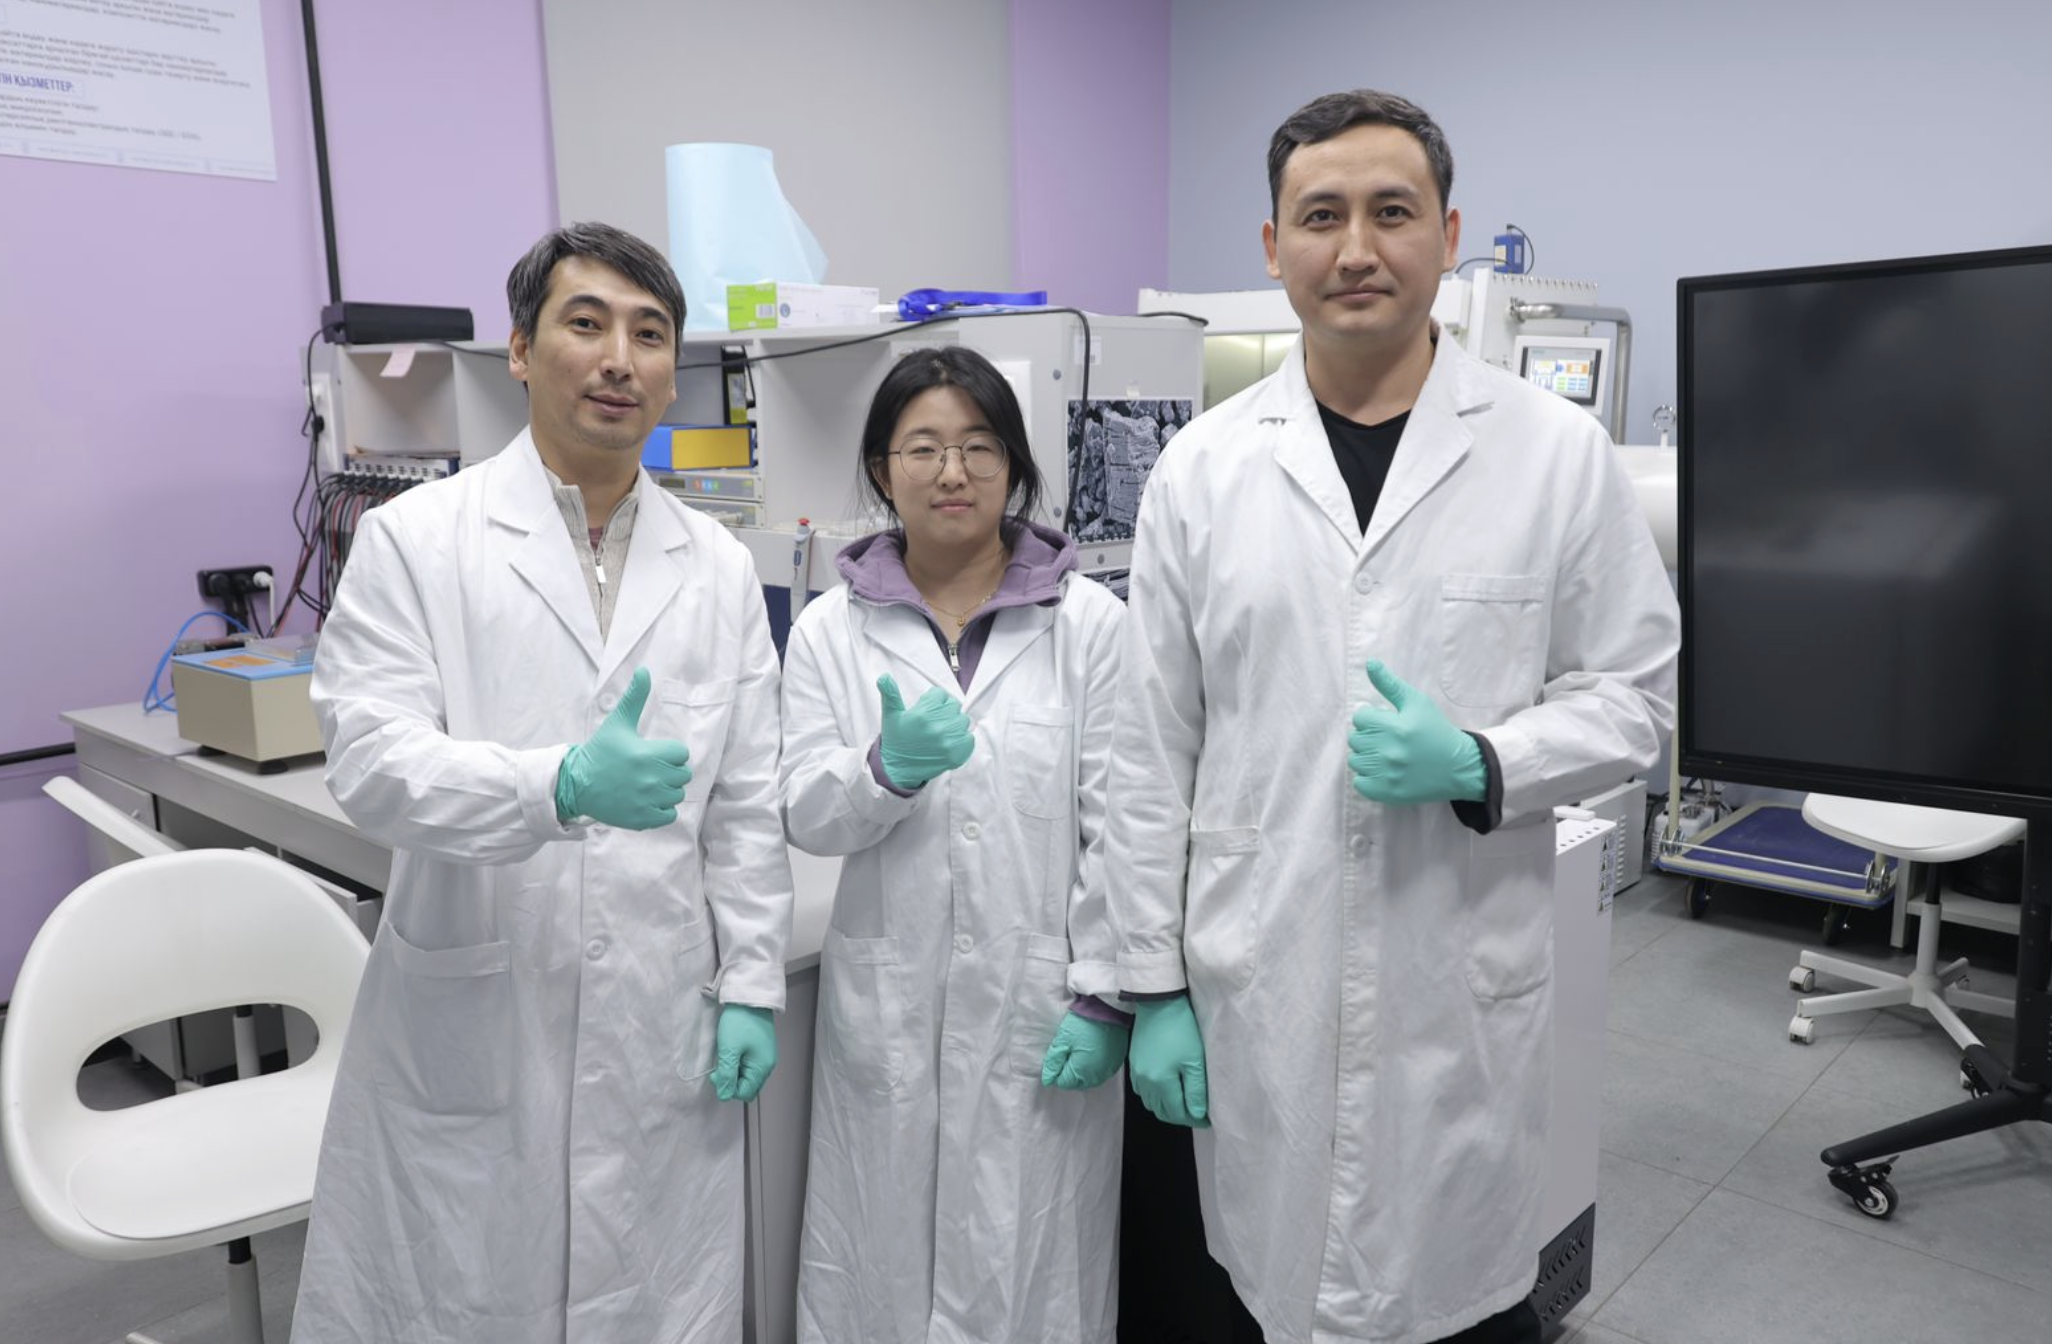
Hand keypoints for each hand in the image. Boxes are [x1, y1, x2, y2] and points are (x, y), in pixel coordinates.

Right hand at [555, 667, 692, 827]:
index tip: (653, 754)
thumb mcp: (617, 723)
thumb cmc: (599, 752)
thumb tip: (645, 670)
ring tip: (647, 785)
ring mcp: (646, 801)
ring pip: (677, 795)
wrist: (577, 784)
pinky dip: (662, 810)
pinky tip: (647, 800)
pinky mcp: (642, 819)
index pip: (681, 754)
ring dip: (667, 791)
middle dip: (670, 771)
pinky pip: (669, 815)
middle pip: (683, 775)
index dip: (670, 753)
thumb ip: (635, 697)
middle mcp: (650, 779)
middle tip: (650, 770)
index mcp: (647, 754)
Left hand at [710, 1004, 776, 1101]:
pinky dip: (739, 1062)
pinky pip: (749, 1064)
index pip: (744, 1093)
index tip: (717, 1073)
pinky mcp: (761, 1048)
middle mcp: (767, 1065)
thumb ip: (726, 1076)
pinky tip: (732, 1051)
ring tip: (725, 1056)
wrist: (748, 997)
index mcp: (762, 1067)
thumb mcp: (729, 1050)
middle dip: (731, 1081)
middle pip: (747, 1086)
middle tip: (719, 1067)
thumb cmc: (740, 1021)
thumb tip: (724, 1095)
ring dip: (734, 1071)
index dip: (728, 1088)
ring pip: (747, 1075)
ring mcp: (765, 1056)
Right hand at [876, 674, 973, 788]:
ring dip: (954, 723)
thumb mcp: (891, 715)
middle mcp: (937, 727)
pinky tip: (948, 741)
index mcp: (922, 714)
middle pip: (954, 705)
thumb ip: (890, 694)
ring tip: (940, 731)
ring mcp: (948, 742)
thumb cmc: (896, 740)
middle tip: (933, 720)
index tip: (927, 708)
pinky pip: (969, 738)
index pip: (940, 694)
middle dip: (944, 710)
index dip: (933, 700)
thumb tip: (884, 677)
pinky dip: (961, 739)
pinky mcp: (957, 754)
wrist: (899, 768)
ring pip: (962, 720)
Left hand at [1041, 1010, 1130, 1089]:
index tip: (1057, 1056)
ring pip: (1090, 1079)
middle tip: (1067, 1052)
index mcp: (1082, 1072)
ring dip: (1082, 1070)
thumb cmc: (1084, 1022)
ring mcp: (1109, 1069)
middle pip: (1077, 1083)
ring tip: (1079, 1051)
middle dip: (1069, 1072)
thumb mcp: (1062, 1040)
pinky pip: (1102, 1071)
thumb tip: (1048, 1079)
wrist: (1109, 1008)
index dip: (1057, 1071)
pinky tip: (1092, 1051)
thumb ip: (1053, 1062)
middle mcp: (1097, 1075)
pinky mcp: (1117, 1061)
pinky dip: (1095, 1066)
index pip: (1063, 1082)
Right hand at [1128, 996, 1208, 1126]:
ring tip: (1185, 1102)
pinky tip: (1167, 1089)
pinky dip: (1155, 1096)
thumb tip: (1198, 1114)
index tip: (1208, 1119)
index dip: (1195, 1119)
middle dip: (1181, 1116)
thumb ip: (1196, 1091)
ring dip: (1168, 1108)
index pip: (1178, 1114)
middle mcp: (1145, 1082)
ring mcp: (1137, 1073)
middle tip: (1198, 1112)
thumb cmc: (1180, 1029)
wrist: (1158, 1003)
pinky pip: (1143, 1091)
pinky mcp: (1134, 1064)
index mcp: (1160, 1083)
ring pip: (1151, 1103)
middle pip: (1163, 1112)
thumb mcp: (1195, 1061)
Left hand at [1347, 660, 1485, 805]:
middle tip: (1387, 738)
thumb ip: (1390, 684)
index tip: (1384, 721)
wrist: (1459, 767)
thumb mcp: (1417, 703)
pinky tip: (1384, 771)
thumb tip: (1370, 663)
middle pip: (1355, 739)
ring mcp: (1388, 775)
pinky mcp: (1388, 794)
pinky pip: (1360, 783)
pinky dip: (1368, 777)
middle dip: (1368, 736)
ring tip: (1385, 754)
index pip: (1360, 718)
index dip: (1370, 717)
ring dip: (1366, 756)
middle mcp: (1391, 752)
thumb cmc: (1437, 731)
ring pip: (1355, 761)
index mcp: (1398, 728)